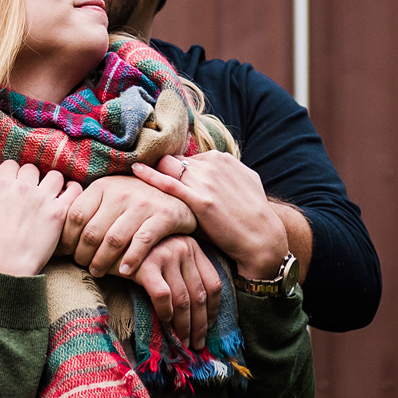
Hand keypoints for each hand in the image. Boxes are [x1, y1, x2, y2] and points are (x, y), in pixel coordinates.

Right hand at [0, 161, 78, 276]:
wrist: (4, 271)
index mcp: (1, 185)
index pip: (11, 165)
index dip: (11, 175)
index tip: (11, 188)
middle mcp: (24, 187)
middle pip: (32, 169)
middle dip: (30, 179)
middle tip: (29, 194)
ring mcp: (43, 199)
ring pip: (54, 176)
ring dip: (52, 183)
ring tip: (49, 195)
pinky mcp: (59, 213)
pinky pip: (74, 190)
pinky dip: (72, 190)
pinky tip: (67, 198)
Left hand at [62, 174, 195, 277]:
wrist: (177, 195)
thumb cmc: (134, 201)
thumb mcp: (110, 196)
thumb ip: (88, 209)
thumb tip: (55, 233)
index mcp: (102, 186)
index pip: (75, 216)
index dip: (67, 239)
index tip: (65, 253)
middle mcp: (120, 192)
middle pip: (92, 232)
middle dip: (82, 255)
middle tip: (82, 266)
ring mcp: (142, 204)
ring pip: (113, 240)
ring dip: (102, 262)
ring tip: (97, 272)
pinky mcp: (162, 216)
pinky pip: (141, 242)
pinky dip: (130, 260)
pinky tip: (123, 272)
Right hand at [130, 235, 223, 348]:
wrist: (105, 242)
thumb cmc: (135, 254)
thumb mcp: (166, 257)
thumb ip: (182, 273)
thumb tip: (197, 312)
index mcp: (192, 246)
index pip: (213, 283)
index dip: (213, 309)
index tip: (209, 326)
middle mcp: (183, 247)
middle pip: (199, 295)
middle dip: (200, 324)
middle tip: (196, 344)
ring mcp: (166, 254)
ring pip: (183, 299)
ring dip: (184, 326)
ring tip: (182, 342)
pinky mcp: (147, 264)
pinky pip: (163, 295)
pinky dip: (166, 312)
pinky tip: (164, 321)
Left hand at [132, 154, 289, 279]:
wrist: (262, 239)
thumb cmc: (252, 215)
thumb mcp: (244, 182)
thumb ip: (226, 173)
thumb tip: (213, 168)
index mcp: (221, 158)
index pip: (186, 159)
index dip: (175, 173)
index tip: (165, 182)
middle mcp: (212, 165)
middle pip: (174, 160)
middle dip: (162, 171)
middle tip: (148, 185)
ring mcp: (206, 181)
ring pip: (168, 167)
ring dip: (155, 174)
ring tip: (138, 185)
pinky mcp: (200, 200)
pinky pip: (168, 183)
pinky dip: (150, 175)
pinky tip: (135, 171)